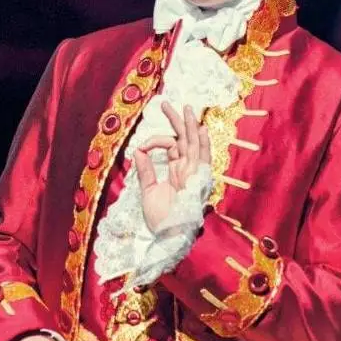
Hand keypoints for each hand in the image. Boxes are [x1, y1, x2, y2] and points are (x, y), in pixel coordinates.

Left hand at [134, 102, 210, 231]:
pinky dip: (202, 143)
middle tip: (166, 104)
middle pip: (183, 139)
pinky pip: (202, 158)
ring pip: (194, 143)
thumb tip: (138, 151)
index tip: (142, 147)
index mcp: (177, 171)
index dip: (155, 140)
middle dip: (176, 121)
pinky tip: (200, 128)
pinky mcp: (198, 179)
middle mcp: (187, 169)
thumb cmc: (160, 219)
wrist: (169, 237)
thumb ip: (145, 170)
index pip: (170, 146)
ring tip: (186, 107)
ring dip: (189, 125)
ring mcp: (194, 173)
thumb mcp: (148, 191)